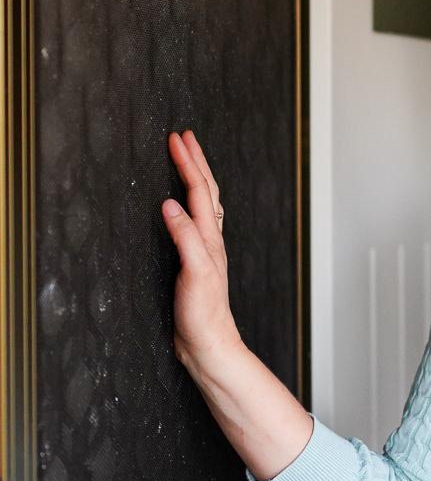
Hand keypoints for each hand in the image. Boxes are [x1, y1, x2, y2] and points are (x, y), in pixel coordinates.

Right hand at [162, 128, 239, 369]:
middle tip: (185, 136)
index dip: (188, 163)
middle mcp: (210, 240)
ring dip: (196, 178)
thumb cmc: (203, 315)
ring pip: (205, 204)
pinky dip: (192, 202)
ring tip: (188, 158)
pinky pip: (196, 221)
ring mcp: (205, 249)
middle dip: (196, 161)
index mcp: (209, 238)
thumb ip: (185, 239)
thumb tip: (170, 204)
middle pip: (207, 191)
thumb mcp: (194, 274)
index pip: (199, 191)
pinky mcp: (195, 261)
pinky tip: (185, 205)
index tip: (177, 138)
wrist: (209, 344)